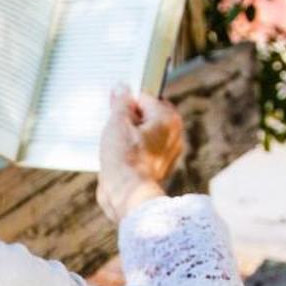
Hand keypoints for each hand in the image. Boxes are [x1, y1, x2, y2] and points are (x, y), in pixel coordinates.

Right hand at [96, 84, 185, 224]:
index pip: (144, 98)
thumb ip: (121, 103)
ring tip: (112, 145)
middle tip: (112, 127)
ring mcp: (166, 154)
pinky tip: (116, 159)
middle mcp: (173, 135)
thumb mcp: (117, 122)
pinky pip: (141, 153)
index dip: (126, 101)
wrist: (128, 196)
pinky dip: (130, 154)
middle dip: (127, 120)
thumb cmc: (125, 159)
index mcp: (168, 119)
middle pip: (145, 117)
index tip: (114, 108)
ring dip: (126, 137)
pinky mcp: (156, 170)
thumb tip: (122, 89)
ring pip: (142, 136)